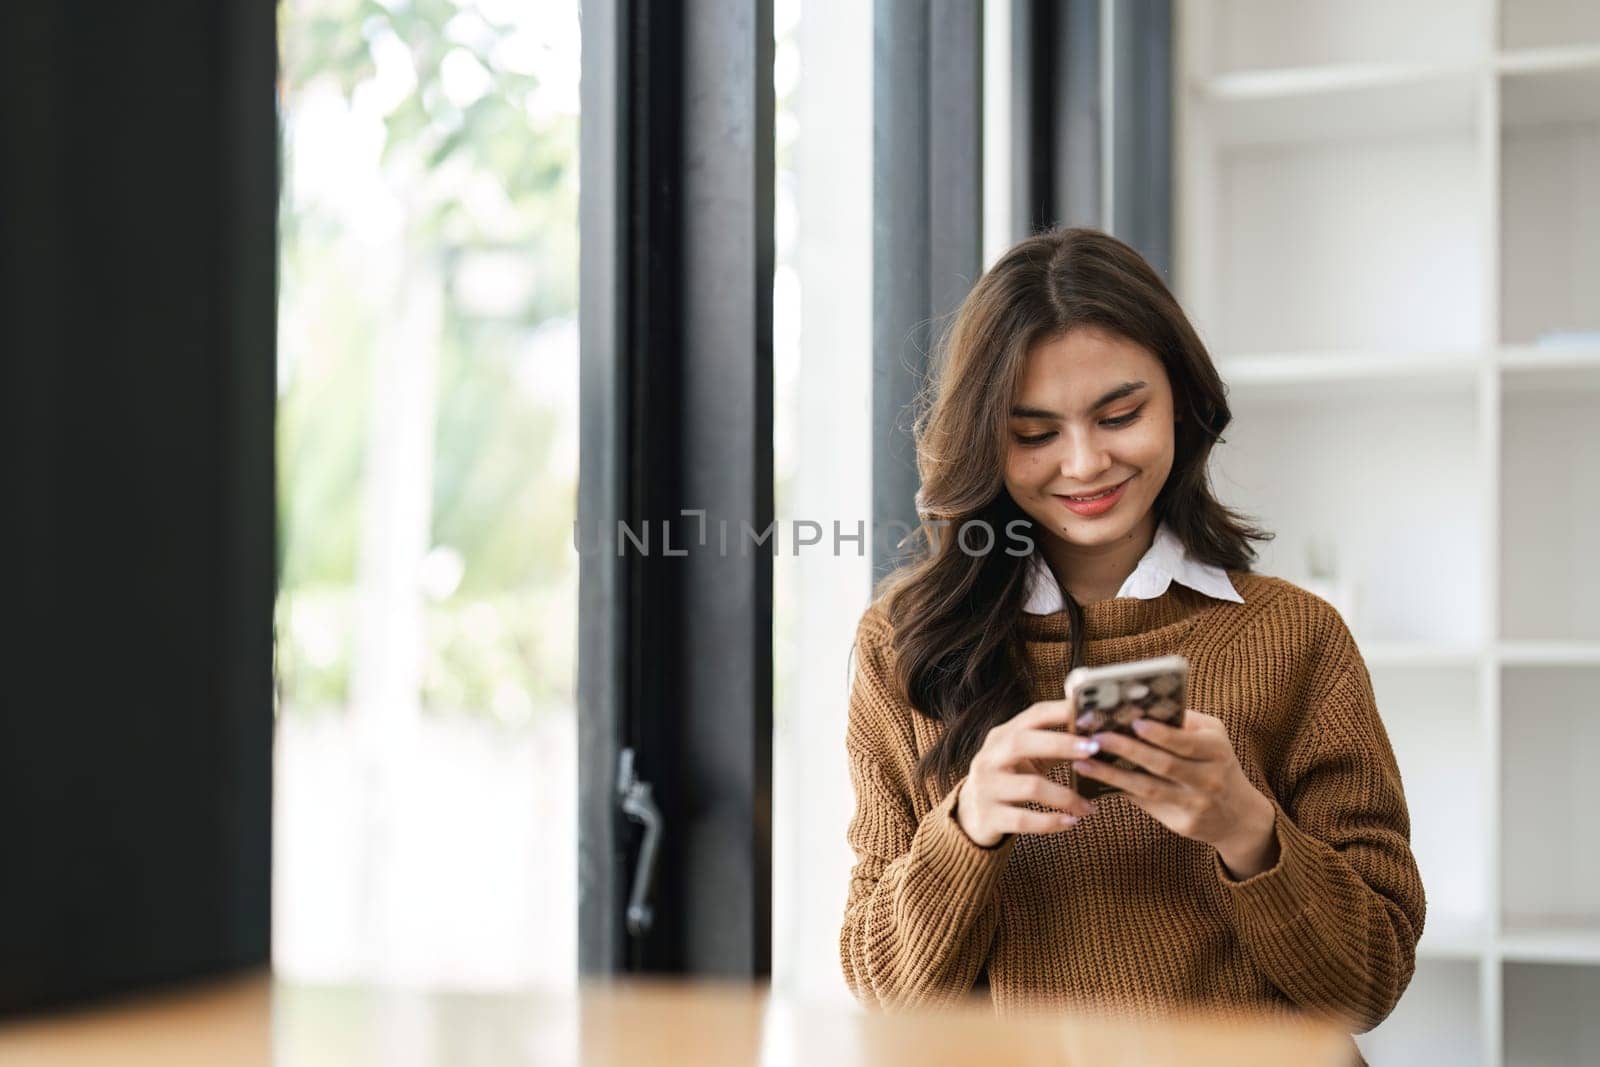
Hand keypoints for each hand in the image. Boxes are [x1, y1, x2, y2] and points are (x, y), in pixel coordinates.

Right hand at [955, 699, 1101, 847]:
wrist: (971, 814)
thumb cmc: (1009, 779)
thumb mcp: (1024, 757)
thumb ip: (1053, 745)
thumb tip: (1096, 735)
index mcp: (1002, 736)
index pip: (1032, 715)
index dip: (1061, 712)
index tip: (1091, 716)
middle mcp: (990, 757)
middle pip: (1022, 742)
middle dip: (1061, 743)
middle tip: (1094, 749)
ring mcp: (986, 787)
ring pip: (1030, 787)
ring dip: (1066, 796)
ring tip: (1088, 806)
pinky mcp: (988, 816)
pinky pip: (1024, 820)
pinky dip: (1051, 822)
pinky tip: (1071, 822)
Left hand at [1069, 709, 1280, 878]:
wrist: (1239, 815)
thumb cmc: (1216, 763)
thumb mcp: (1212, 738)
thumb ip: (1183, 723)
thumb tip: (1138, 708)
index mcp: (1217, 750)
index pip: (1185, 741)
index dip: (1159, 732)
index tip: (1132, 721)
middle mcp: (1209, 778)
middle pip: (1163, 764)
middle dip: (1127, 750)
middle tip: (1097, 738)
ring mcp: (1196, 804)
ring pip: (1148, 788)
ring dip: (1112, 775)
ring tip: (1084, 762)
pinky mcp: (1182, 823)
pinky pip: (1145, 804)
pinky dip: (1120, 791)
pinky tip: (1096, 781)